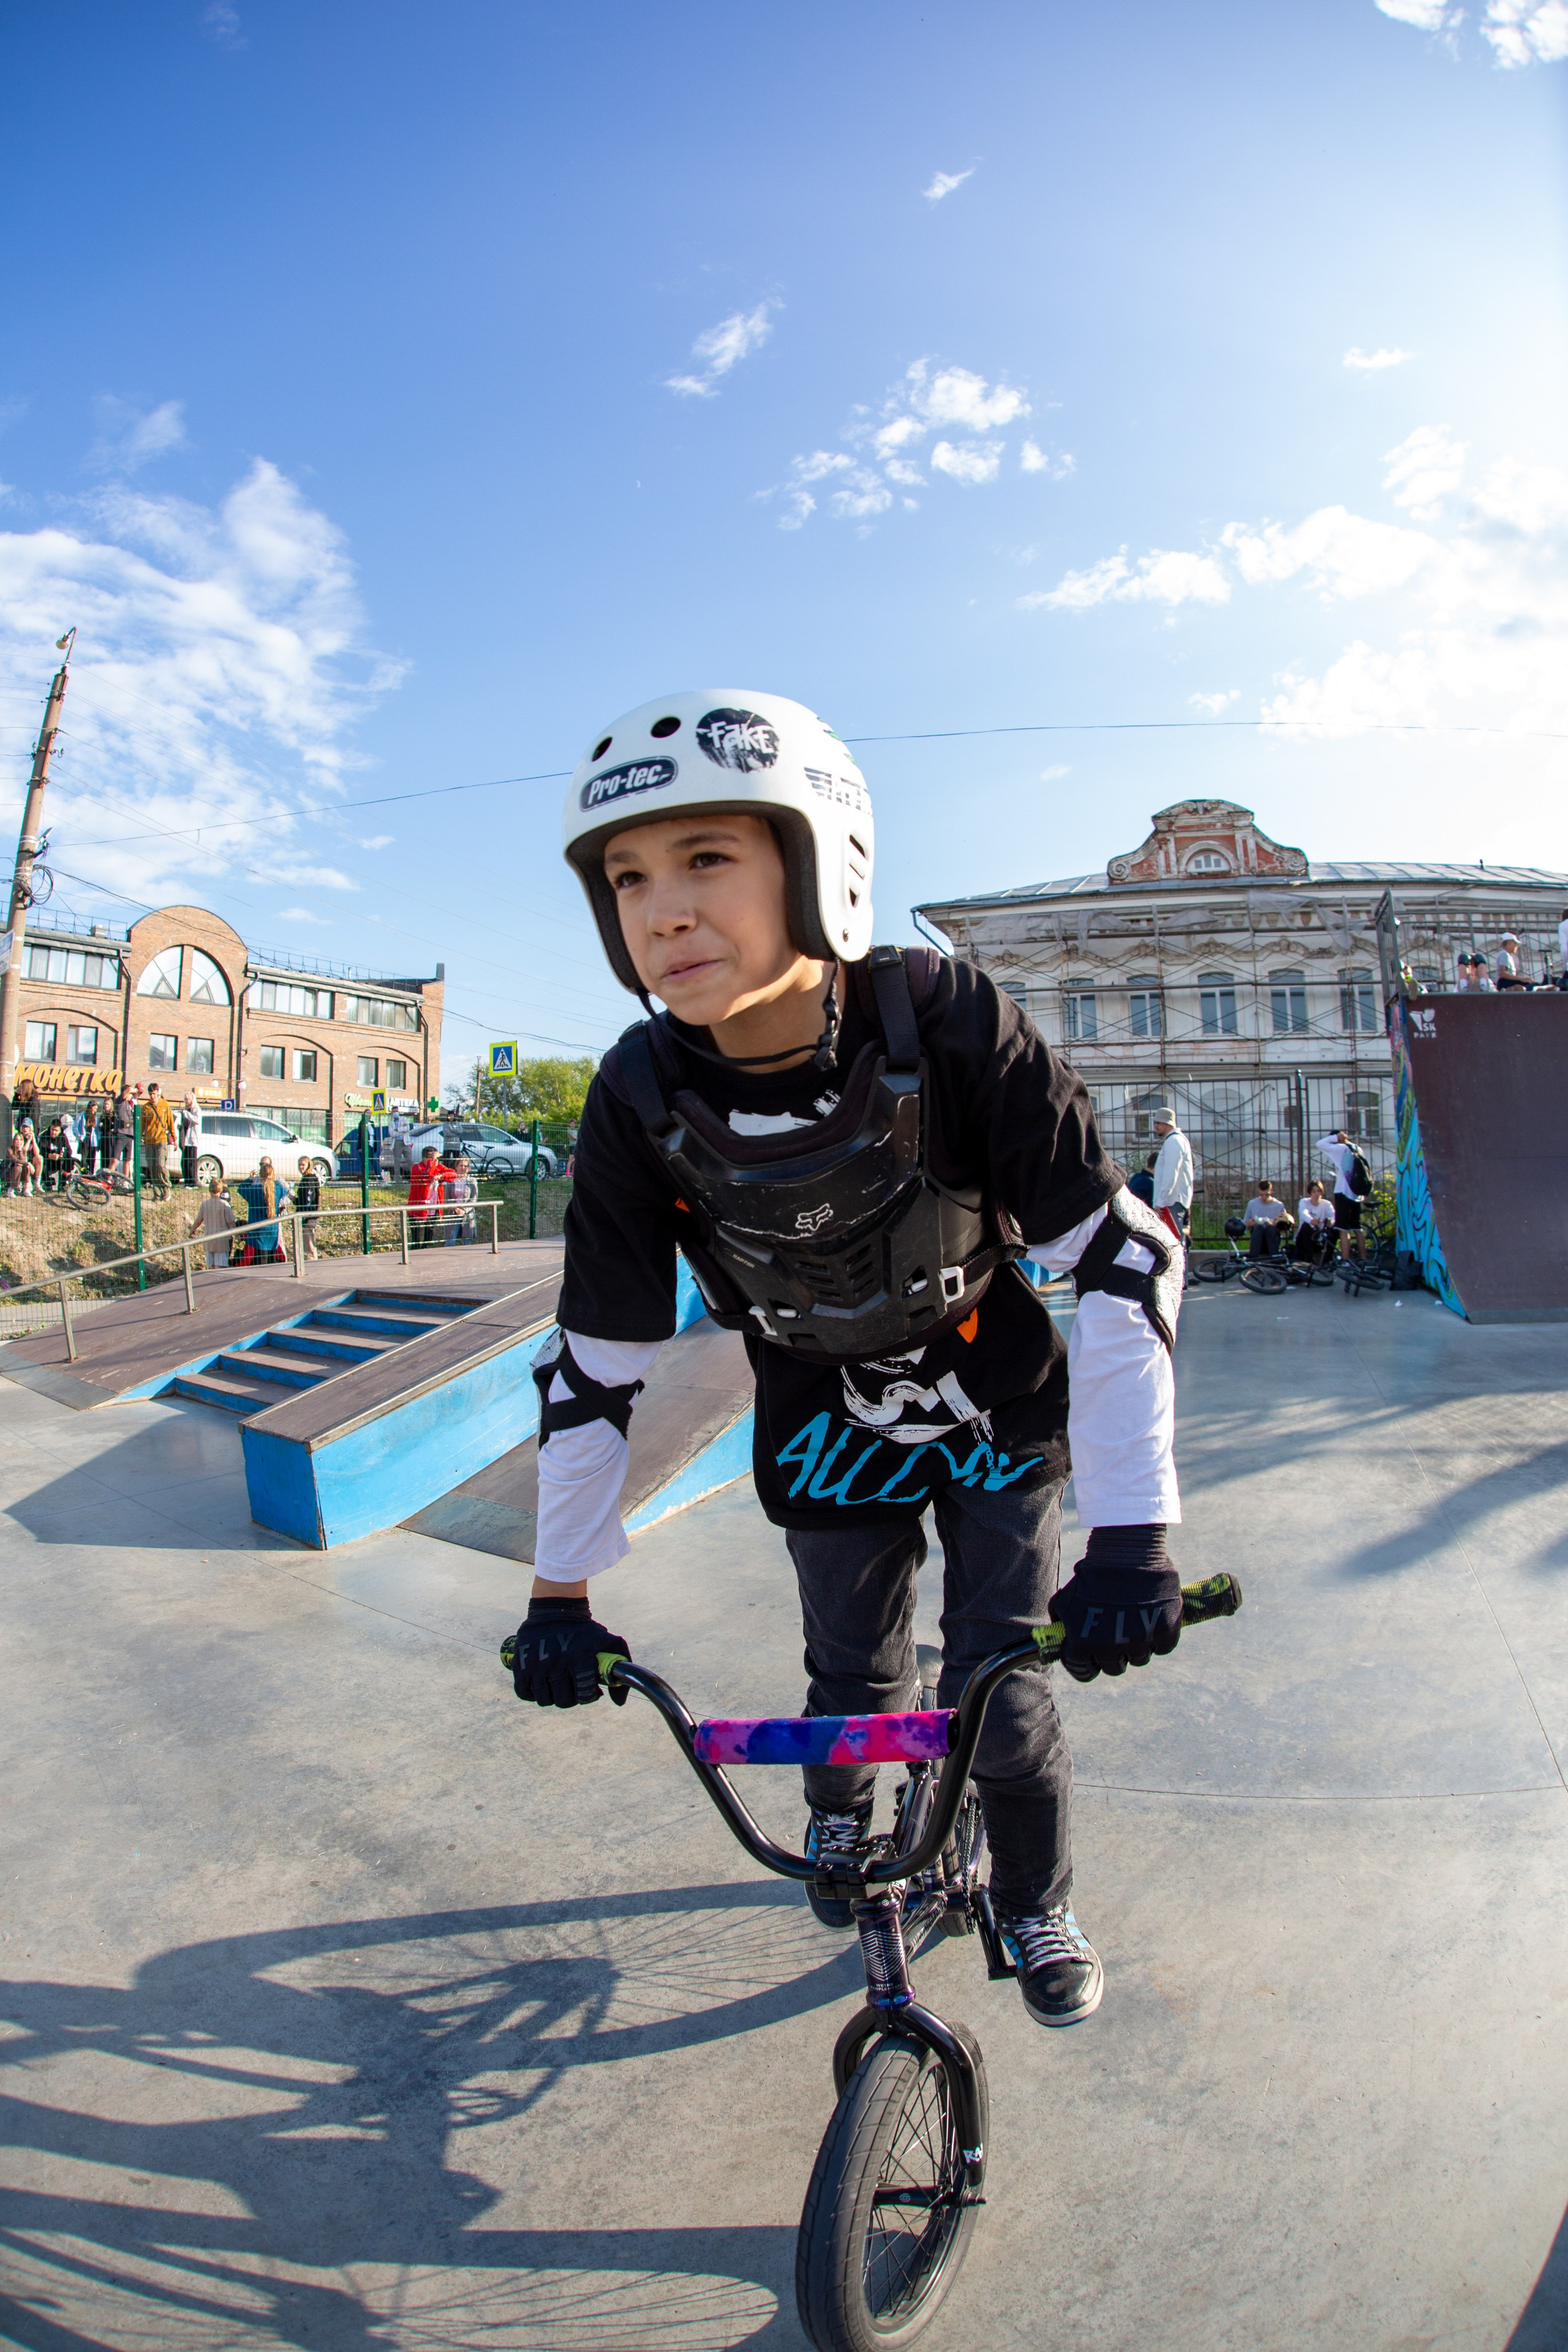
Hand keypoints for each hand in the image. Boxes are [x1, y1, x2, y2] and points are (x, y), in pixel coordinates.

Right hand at [510, 1596, 629, 1706]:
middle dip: (572, 1698)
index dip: (589, 1696)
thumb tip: (619, 1702)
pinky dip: (533, 1694)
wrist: (556, 1610)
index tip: (590, 1690)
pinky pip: (524, 1693)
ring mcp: (537, 1664)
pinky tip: (542, 1685)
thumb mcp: (609, 1642)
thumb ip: (621, 1669)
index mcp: (581, 1657)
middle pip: (564, 1701)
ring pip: (544, 1700)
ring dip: (553, 1696)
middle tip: (573, 1688)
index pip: (585, 1695)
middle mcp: (557, 1662)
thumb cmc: (585, 1632)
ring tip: (558, 1685)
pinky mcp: (520, 1664)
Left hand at [1049, 1528, 1180, 1681]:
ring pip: (1140, 1659)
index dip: (1086, 1664)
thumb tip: (1063, 1643)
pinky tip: (1153, 1617)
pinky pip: (1163, 1648)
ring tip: (1135, 1618)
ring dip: (1137, 1644)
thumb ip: (1062, 1625)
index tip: (1091, 1656)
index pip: (1083, 1672)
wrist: (1127, 1551)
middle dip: (1113, 1654)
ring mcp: (1139, 1642)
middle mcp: (1110, 1649)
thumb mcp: (1066, 1598)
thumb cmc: (1094, 1573)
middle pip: (1114, 1668)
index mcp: (1082, 1643)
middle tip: (1116, 1633)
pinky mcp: (1165, 1632)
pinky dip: (1160, 1636)